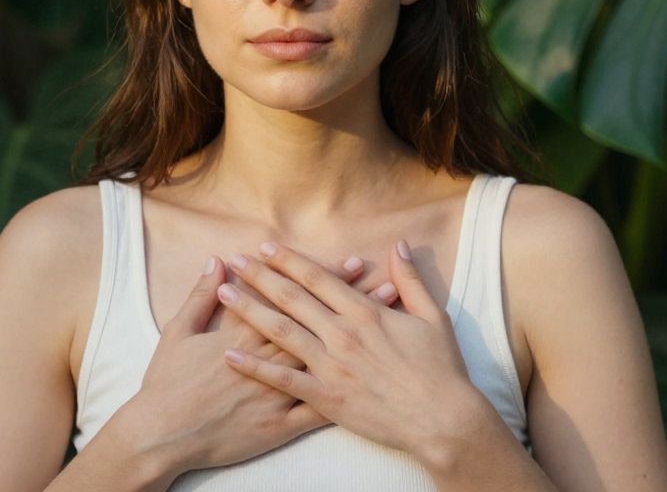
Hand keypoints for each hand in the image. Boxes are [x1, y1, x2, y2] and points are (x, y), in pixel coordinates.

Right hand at [115, 253, 400, 474]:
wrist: (162, 434)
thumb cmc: (167, 384)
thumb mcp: (178, 332)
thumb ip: (200, 295)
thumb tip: (216, 263)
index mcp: (243, 335)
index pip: (292, 300)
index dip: (324, 281)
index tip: (351, 263)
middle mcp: (265, 361)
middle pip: (316, 326)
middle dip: (351, 304)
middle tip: (383, 283)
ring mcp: (274, 395)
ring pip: (323, 364)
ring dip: (355, 343)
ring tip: (387, 327)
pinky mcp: (276, 427)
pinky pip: (314, 413)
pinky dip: (342, 397)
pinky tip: (371, 385)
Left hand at [216, 240, 476, 457]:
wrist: (442, 419)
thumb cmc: (440, 369)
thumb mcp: (433, 317)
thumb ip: (410, 280)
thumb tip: (399, 245)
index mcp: (365, 313)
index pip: (318, 278)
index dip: (289, 261)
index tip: (265, 247)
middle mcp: (343, 335)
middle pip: (292, 298)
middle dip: (260, 277)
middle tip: (234, 261)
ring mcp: (331, 366)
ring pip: (282, 332)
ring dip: (250, 311)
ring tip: (224, 294)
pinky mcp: (326, 397)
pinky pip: (283, 379)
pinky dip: (255, 366)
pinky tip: (230, 355)